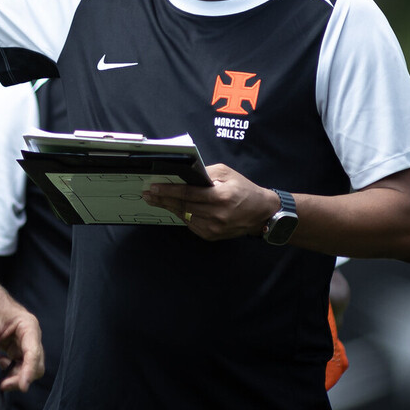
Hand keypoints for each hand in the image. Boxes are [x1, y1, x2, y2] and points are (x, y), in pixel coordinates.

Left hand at [0, 273, 43, 391]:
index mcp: (28, 325)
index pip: (34, 352)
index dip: (30, 371)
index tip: (23, 386)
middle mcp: (29, 334)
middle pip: (36, 363)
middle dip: (22, 376)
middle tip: (4, 385)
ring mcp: (23, 341)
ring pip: (28, 366)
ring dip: (17, 375)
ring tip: (0, 376)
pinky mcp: (16, 346)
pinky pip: (19, 364)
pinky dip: (11, 370)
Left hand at [142, 163, 278, 239]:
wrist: (261, 213)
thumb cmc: (244, 189)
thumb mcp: (226, 173)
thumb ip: (204, 173)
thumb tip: (184, 174)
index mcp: (220, 197)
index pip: (188, 194)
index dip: (169, 191)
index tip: (154, 187)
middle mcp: (216, 215)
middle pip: (182, 206)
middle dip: (162, 199)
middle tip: (147, 194)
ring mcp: (213, 228)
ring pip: (184, 216)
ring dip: (169, 208)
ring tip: (155, 200)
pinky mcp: (211, 236)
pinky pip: (191, 223)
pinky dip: (181, 215)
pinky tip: (173, 208)